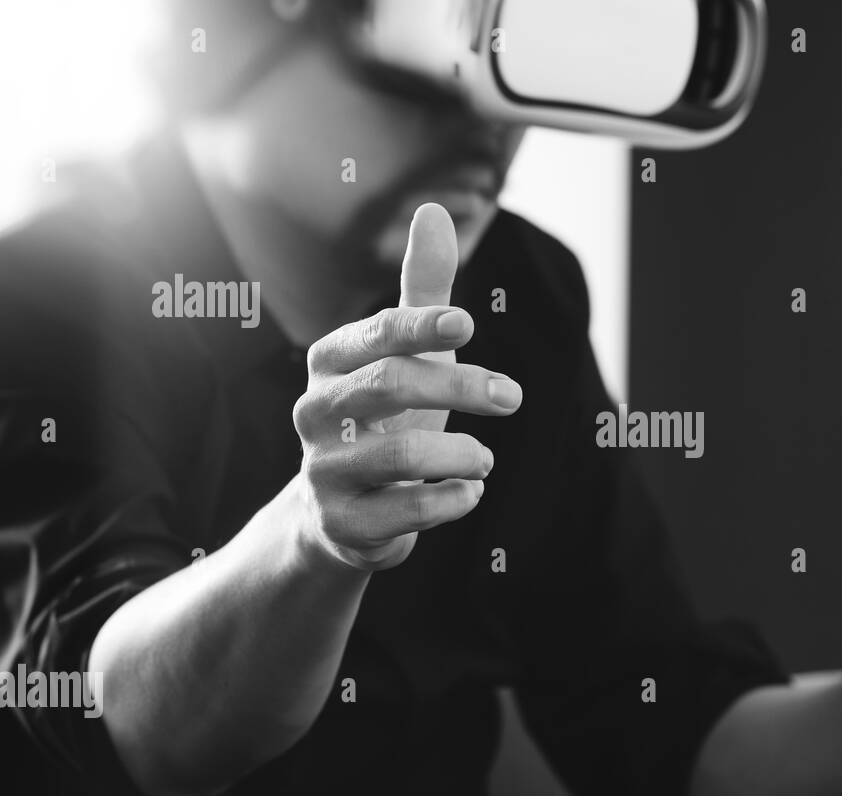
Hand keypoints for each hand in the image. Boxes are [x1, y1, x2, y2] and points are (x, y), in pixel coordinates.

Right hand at [291, 203, 523, 570]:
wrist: (343, 514)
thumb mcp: (405, 356)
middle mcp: (315, 412)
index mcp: (330, 362)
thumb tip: (432, 210)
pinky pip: (407, 510)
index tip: (469, 324)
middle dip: (461, 387)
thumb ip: (422, 292)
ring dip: (461, 453)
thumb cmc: (385, 418)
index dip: (422, 326)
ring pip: (401, 453)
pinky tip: (471, 491)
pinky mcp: (343, 525)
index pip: (377, 334)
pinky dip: (452, 498)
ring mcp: (323, 472)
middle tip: (513, 396)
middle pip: (391, 386)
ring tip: (485, 458)